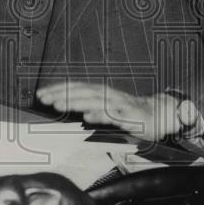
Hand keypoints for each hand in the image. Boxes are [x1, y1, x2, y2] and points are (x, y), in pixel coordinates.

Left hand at [36, 82, 180, 141]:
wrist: (161, 114)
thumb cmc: (132, 114)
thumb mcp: (109, 110)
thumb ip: (93, 109)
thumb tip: (75, 111)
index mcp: (101, 93)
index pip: (76, 88)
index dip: (59, 89)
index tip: (42, 94)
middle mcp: (109, 95)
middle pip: (81, 92)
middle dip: (61, 94)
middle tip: (44, 98)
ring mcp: (119, 104)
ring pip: (94, 101)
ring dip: (75, 102)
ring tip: (59, 105)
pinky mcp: (130, 116)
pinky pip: (114, 115)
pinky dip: (101, 114)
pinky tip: (89, 116)